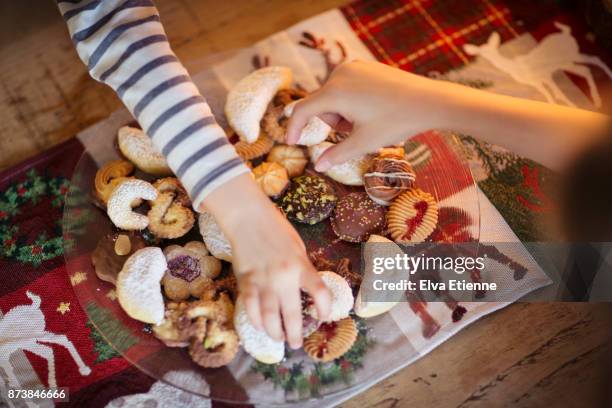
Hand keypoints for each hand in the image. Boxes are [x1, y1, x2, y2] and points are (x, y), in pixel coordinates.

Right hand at [201, 174, 330, 348]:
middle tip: (296, 344)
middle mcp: (284, 277)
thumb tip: (305, 290)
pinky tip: (260, 326)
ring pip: (269, 316)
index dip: (325, 309)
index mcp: (301, 265)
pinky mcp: (246, 281)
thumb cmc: (276, 230)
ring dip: (275, 332)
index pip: (320, 292)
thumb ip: (302, 269)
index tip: (323, 317)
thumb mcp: (298, 247)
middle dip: (295, 334)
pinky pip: (250, 307)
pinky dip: (255, 320)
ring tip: (278, 338)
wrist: (248, 218)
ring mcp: (263, 281)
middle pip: (292, 314)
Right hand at [287, 60, 453, 170]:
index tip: (292, 143)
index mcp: (335, 93)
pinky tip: (372, 108)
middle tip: (355, 132)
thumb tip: (318, 166)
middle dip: (332, 122)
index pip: (302, 110)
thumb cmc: (395, 122)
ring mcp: (353, 66)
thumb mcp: (364, 143)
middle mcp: (339, 74)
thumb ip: (337, 154)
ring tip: (367, 120)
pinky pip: (346, 86)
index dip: (294, 128)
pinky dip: (351, 100)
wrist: (429, 101)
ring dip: (342, 112)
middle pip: (320, 104)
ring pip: (333, 95)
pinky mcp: (364, 65)